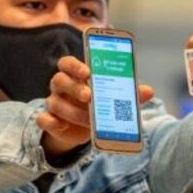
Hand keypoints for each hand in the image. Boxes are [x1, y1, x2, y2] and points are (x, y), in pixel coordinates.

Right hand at [37, 56, 154, 158]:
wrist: (82, 129)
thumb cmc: (98, 105)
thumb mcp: (112, 98)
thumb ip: (128, 93)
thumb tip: (149, 91)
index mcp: (74, 75)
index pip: (67, 63)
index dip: (75, 66)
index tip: (88, 71)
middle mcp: (61, 87)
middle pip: (59, 80)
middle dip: (74, 88)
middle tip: (89, 96)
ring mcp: (53, 103)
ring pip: (54, 103)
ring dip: (72, 111)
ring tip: (89, 120)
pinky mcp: (50, 121)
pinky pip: (43, 119)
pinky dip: (50, 122)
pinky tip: (60, 125)